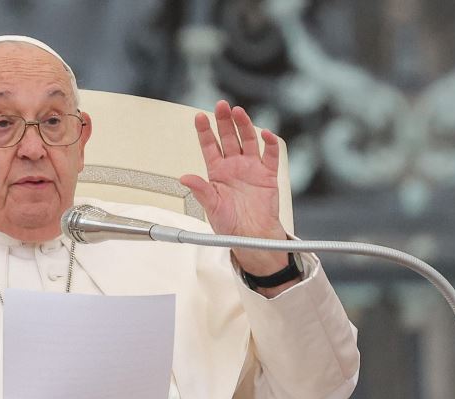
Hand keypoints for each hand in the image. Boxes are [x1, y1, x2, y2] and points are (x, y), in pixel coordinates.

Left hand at [180, 101, 291, 279]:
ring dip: (244, 126)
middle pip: (229, 137)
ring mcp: (252, 168)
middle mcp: (234, 166)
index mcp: (217, 172)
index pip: (209, 146)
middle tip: (221, 105)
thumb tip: (183, 177)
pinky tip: (265, 134)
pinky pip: (271, 156)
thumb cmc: (230, 225)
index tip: (199, 117)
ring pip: (248, 141)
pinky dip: (269, 144)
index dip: (205, 131)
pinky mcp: (268, 175)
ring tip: (239, 112)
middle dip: (224, 121)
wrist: (252, 238)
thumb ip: (201, 190)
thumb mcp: (212, 207)